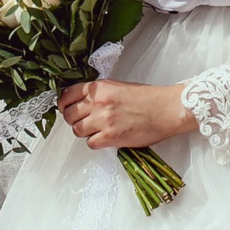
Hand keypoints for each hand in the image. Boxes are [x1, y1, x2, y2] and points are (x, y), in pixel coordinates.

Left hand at [58, 78, 196, 148]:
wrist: (165, 110)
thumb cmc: (146, 98)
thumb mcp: (117, 86)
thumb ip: (97, 93)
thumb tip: (79, 101)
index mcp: (99, 87)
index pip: (67, 95)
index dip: (63, 104)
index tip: (65, 108)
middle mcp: (98, 103)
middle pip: (68, 115)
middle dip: (73, 119)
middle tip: (82, 121)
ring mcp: (104, 120)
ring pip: (77, 130)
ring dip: (84, 131)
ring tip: (96, 129)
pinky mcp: (111, 137)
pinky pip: (90, 143)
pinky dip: (96, 142)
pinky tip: (106, 137)